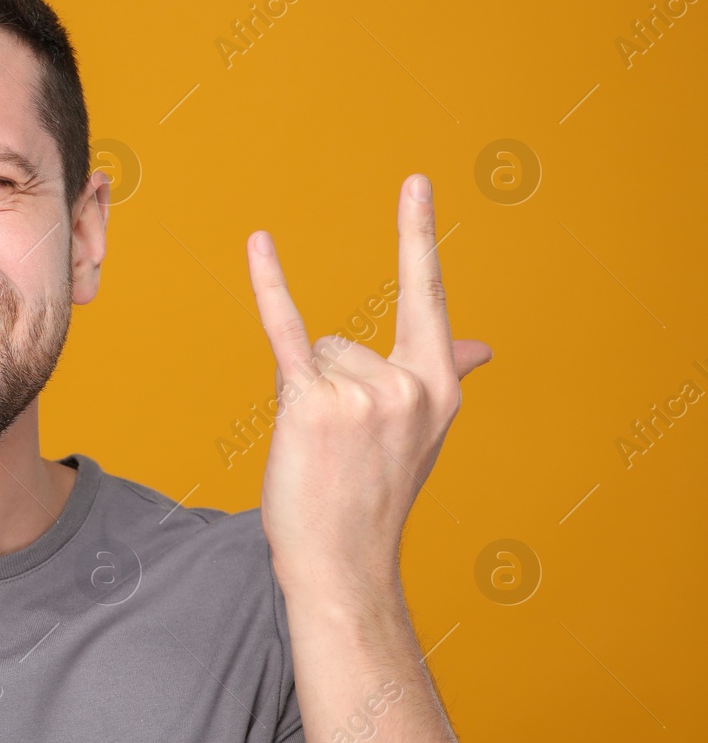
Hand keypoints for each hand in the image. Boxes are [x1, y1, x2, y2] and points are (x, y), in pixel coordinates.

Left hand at [245, 173, 489, 601]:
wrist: (343, 561)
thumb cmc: (375, 495)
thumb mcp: (424, 433)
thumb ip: (446, 374)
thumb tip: (482, 346)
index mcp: (439, 385)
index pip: (426, 294)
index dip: (417, 234)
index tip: (414, 180)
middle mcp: (408, 385)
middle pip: (342, 342)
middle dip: (326, 387)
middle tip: (339, 449)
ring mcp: (362, 395)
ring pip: (310, 358)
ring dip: (301, 400)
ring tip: (319, 452)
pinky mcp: (312, 405)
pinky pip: (285, 332)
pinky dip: (270, 287)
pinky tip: (260, 243)